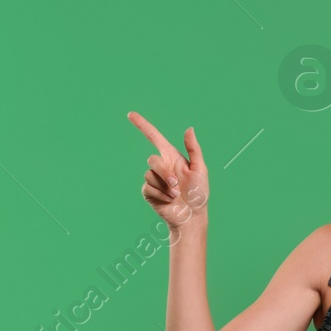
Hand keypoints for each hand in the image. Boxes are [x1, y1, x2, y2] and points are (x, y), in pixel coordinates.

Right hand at [128, 111, 208, 229]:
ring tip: (176, 195)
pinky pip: (148, 187)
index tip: (130, 114)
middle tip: (176, 185)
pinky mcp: (148, 192)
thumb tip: (189, 128)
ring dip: (164, 186)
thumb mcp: (200, 169)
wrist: (192, 216)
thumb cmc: (199, 193)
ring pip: (149, 174)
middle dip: (164, 173)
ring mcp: (153, 179)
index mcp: (172, 157)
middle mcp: (161, 166)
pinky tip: (168, 200)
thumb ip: (194, 149)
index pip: (154, 137)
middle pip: (152, 160)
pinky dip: (160, 195)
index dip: (142, 125)